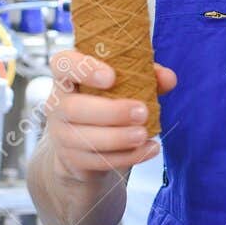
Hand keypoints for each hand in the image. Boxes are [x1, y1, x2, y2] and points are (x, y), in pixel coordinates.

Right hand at [43, 50, 175, 183]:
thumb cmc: (106, 104)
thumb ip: (146, 77)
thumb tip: (168, 78)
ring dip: (118, 137)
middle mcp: (57, 104)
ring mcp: (61, 134)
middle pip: (73, 107)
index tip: (111, 77)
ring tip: (144, 134)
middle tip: (142, 111)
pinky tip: (148, 150)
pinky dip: (126, 156)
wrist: (84, 148)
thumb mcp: (125, 86)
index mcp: (67, 77)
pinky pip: (97, 160)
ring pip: (84, 138)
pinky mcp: (72, 159)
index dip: (83, 68)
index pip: (62, 63)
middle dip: (110, 111)